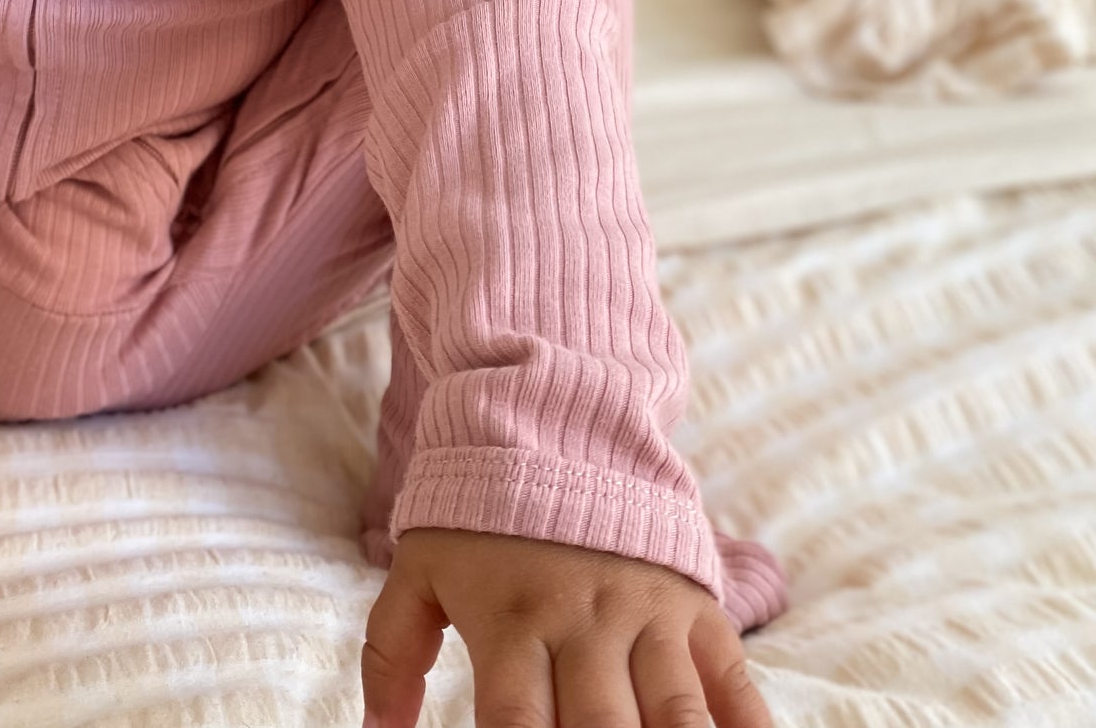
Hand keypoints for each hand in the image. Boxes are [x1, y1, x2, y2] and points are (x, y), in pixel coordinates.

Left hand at [361, 526, 773, 726]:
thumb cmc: (482, 519)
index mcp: (514, 621)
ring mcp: (649, 615)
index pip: (514, 726)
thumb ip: (391, 653)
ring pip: (674, 715)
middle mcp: (586, 623)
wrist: (560, 426)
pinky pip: (734, 681)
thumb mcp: (421, 570)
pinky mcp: (697, 609)